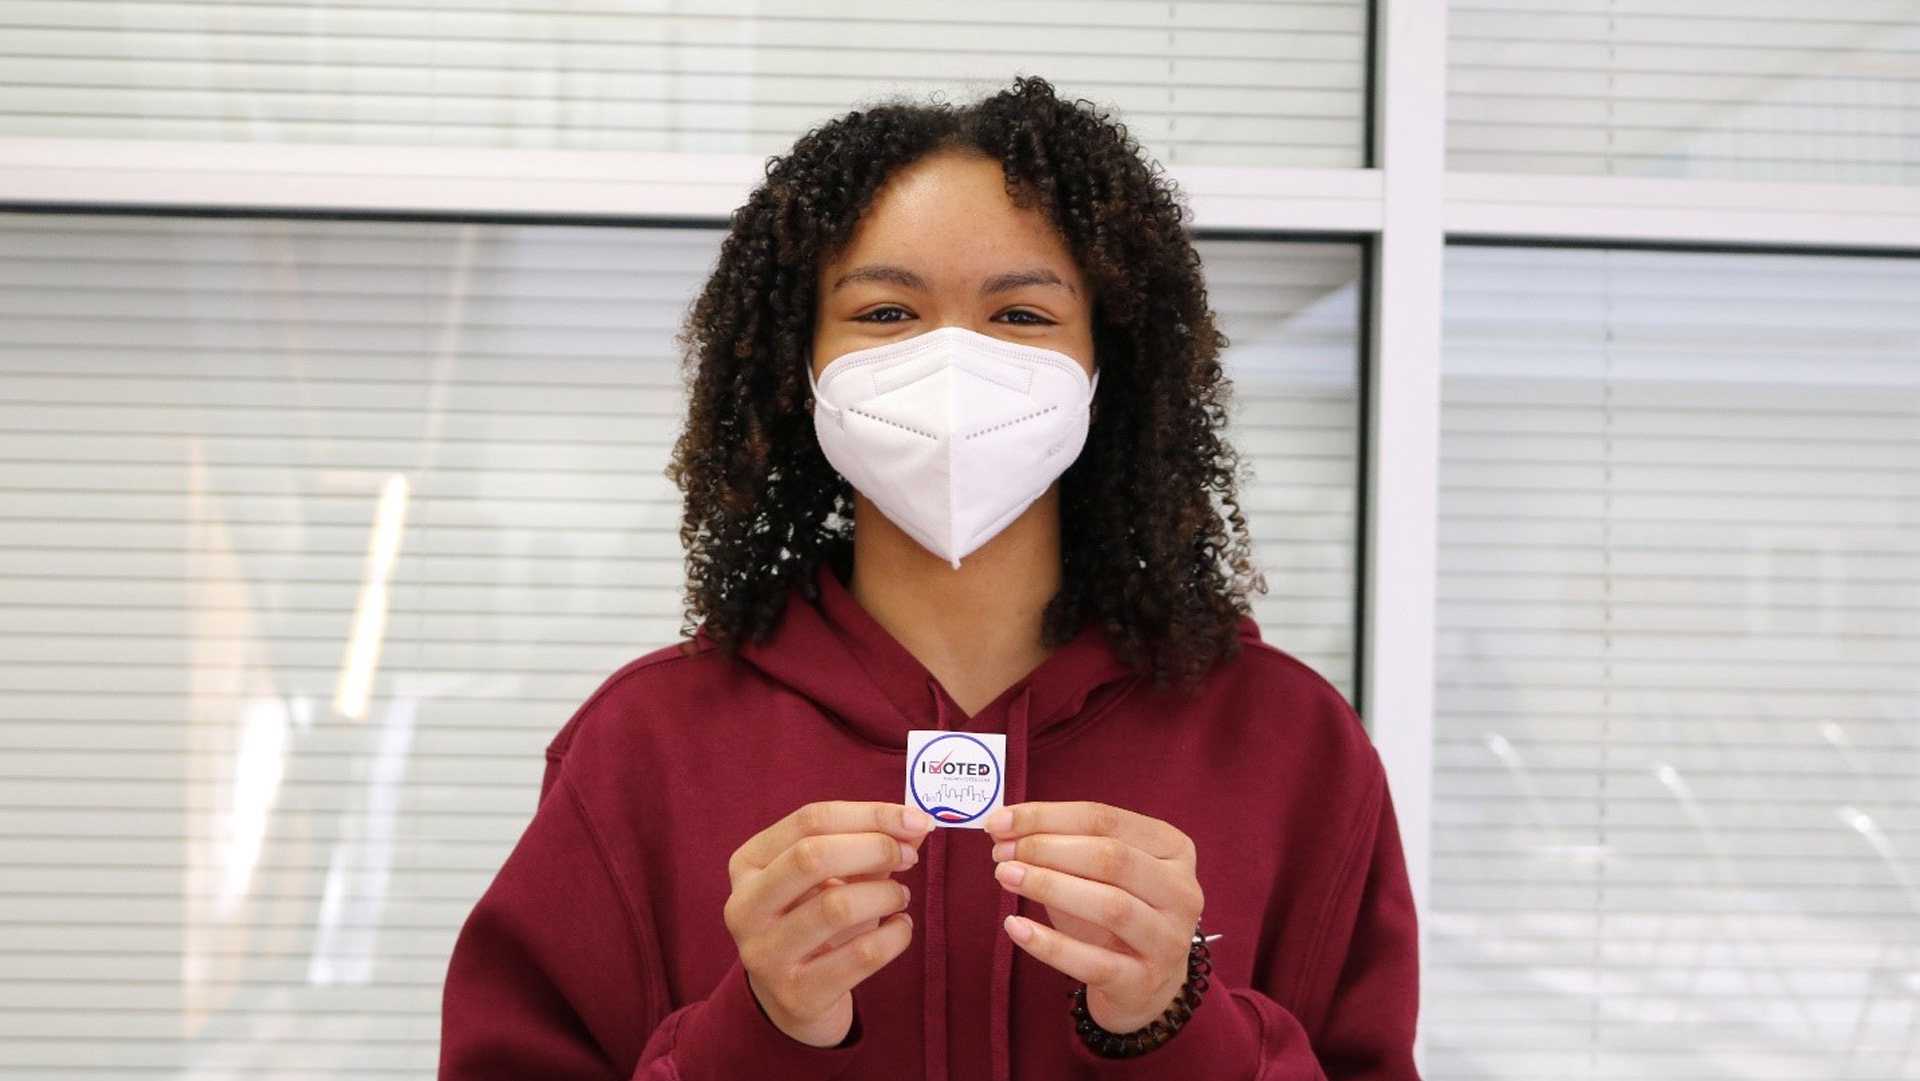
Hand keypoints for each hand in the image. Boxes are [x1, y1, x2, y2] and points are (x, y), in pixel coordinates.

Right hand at [724, 801, 935, 1046]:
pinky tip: (901, 928)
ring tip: (901, 897)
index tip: (915, 820)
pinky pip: (860, 956)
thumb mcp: (833, 877)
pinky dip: (894, 936)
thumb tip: (916, 824)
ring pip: (835, 907)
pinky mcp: (796, 994)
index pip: (810, 820)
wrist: (794, 999)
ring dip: (885, 895)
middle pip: (812, 856)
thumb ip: (870, 845)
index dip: (870, 815)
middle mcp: (744, 906)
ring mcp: (764, 954)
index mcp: (747, 864)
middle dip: (875, 849)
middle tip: (910, 857)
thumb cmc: (815, 922)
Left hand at [986, 801, 1204, 1032]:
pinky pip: (1092, 963)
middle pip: (1111, 858)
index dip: (1047, 817)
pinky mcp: (1144, 983)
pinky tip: (1015, 926)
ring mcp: (1169, 940)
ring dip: (1048, 886)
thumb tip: (1003, 827)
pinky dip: (1048, 944)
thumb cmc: (1113, 913)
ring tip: (1006, 876)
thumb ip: (1059, 845)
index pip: (1105, 819)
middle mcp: (1182, 892)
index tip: (1001, 821)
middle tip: (1002, 853)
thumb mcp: (1096, 872)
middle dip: (1047, 849)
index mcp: (1173, 849)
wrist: (1143, 986)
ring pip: (1110, 906)